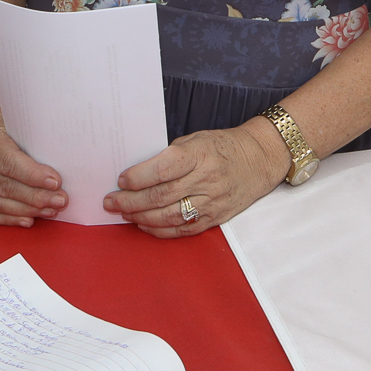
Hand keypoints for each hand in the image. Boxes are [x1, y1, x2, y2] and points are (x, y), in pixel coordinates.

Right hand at [0, 117, 65, 225]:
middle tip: (60, 201)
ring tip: (49, 211)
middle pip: (5, 185)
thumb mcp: (22, 128)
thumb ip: (36, 144)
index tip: (56, 182)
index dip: (33, 175)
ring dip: (26, 210)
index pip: (9, 161)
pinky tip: (27, 220)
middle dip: (35, 197)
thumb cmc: (11, 131)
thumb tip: (64, 162)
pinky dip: (7, 219)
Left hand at [107, 120, 288, 237]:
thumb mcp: (196, 139)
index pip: (164, 169)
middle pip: (162, 196)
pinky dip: (159, 230)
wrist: (259, 159)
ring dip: (141, 217)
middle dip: (131, 201)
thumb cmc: (222, 146)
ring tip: (123, 213)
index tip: (121, 180)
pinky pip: (182, 230)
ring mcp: (212, 202)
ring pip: (169, 216)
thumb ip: (170, 156)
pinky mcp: (215, 218)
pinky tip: (144, 225)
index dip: (138, 177)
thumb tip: (137, 174)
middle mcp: (206, 179)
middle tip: (111, 202)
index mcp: (200, 154)